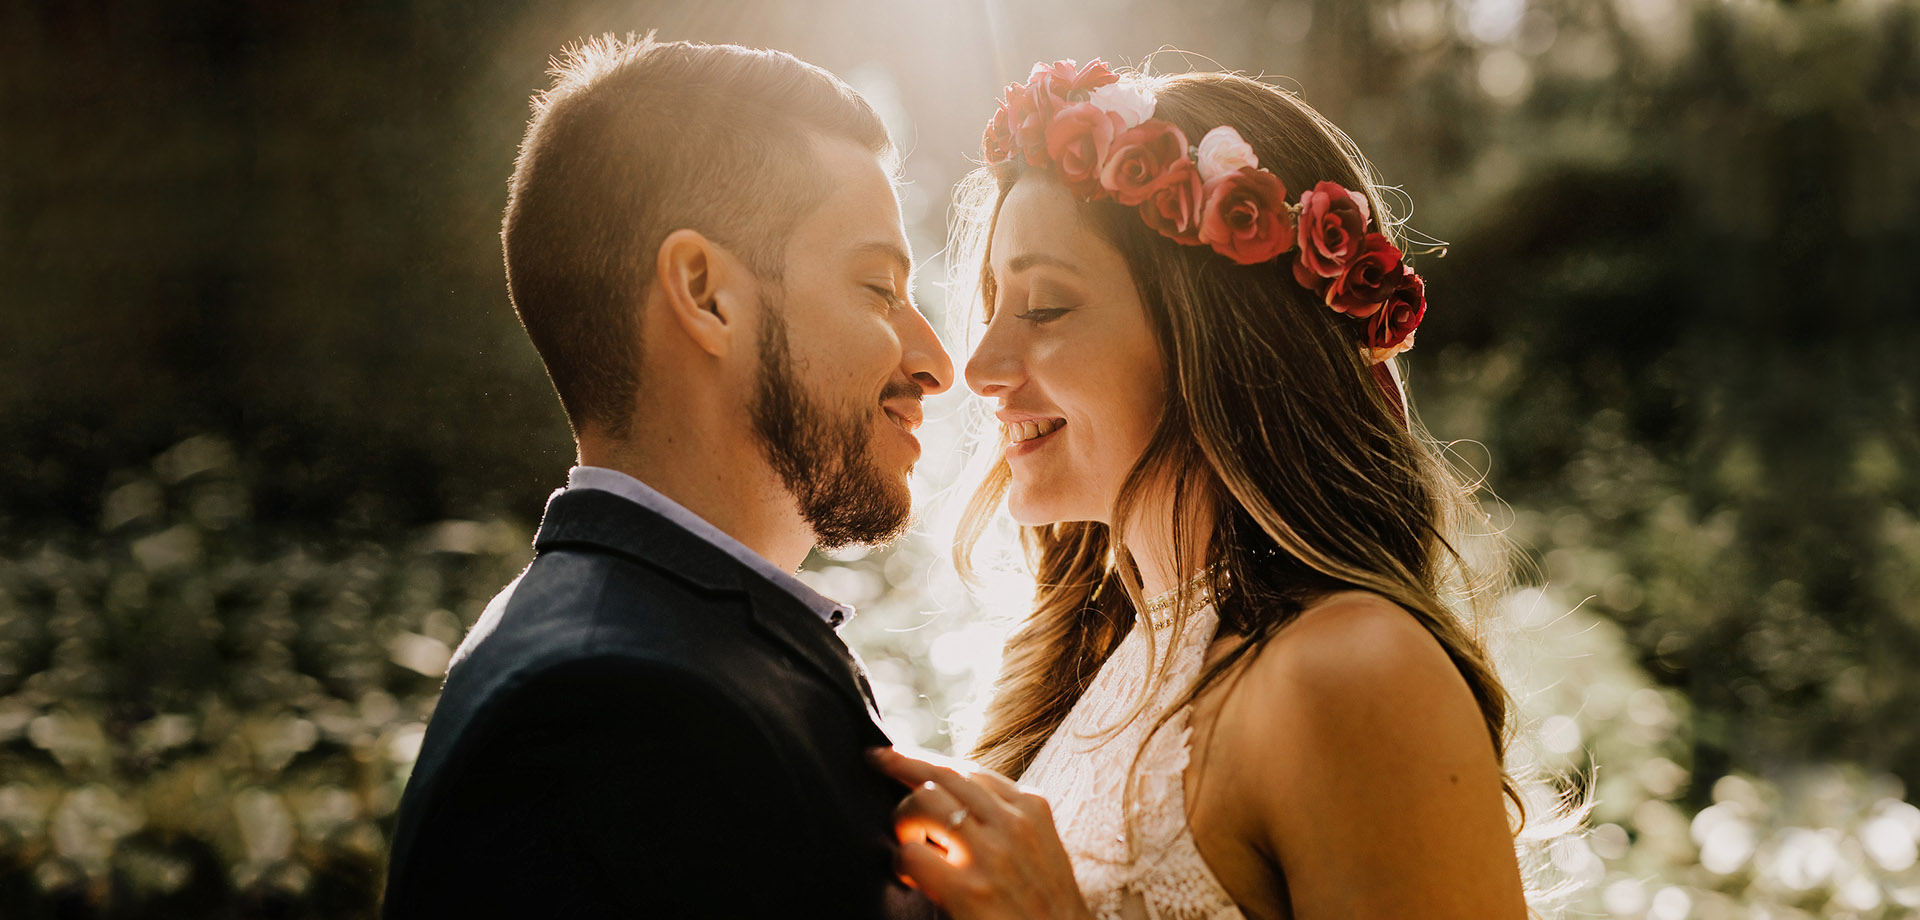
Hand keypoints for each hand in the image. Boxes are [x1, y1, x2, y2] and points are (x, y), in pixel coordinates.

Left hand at [869, 747, 1093, 919]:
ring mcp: (991, 854)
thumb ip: (1008, 821)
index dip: (929, 757)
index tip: (902, 753)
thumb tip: (958, 800)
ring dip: (903, 817)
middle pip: (943, 772)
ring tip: (907, 841)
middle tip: (877, 760)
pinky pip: (911, 854)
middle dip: (901, 762)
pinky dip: (901, 861)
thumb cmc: (1047, 909)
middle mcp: (1012, 823)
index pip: (969, 769)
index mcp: (1032, 809)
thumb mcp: (1042, 850)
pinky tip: (911, 876)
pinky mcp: (968, 890)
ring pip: (923, 800)